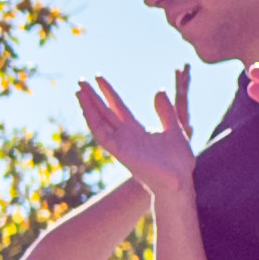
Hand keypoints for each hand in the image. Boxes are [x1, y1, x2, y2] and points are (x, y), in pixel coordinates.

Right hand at [70, 66, 204, 196]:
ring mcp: (121, 144)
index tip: (98, 78)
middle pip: (104, 113)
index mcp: (137, 131)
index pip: (118, 108)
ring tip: (78, 90)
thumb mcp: (175, 130)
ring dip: (88, 106)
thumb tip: (160, 90)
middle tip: (80, 81)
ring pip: (99, 122)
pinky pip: (102, 135)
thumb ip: (166, 112)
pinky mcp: (120, 152)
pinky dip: (93, 121)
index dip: (108, 93)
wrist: (180, 181)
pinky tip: (86, 108)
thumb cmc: (178, 162)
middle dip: (92, 97)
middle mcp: (125, 136)